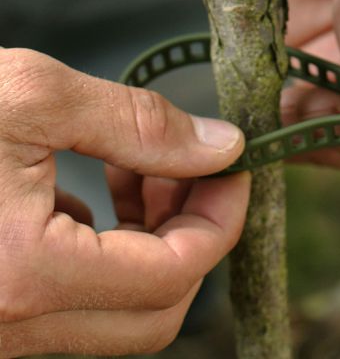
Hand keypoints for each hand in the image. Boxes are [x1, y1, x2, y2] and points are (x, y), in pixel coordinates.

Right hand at [0, 48, 247, 356]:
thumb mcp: (30, 96)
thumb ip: (137, 123)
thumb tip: (221, 145)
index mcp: (22, 277)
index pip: (176, 271)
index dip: (222, 213)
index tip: (233, 165)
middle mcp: (8, 328)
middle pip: (159, 307)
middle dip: (193, 231)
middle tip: (190, 166)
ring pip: (123, 310)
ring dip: (155, 239)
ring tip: (143, 169)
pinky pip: (80, 300)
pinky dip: (111, 249)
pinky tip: (95, 190)